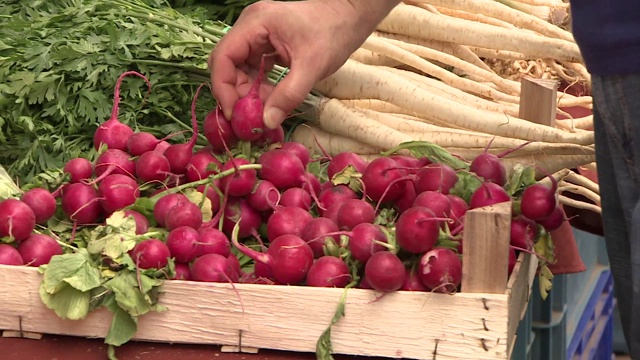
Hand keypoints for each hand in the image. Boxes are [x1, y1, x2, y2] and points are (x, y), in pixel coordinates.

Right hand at [208, 0, 398, 128]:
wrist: (350, 16)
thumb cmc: (334, 33)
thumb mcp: (312, 67)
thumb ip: (288, 95)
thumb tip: (267, 121)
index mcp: (255, 23)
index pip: (223, 57)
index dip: (223, 88)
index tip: (234, 113)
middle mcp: (250, 26)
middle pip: (227, 64)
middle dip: (236, 93)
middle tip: (249, 118)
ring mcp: (257, 34)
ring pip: (239, 69)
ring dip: (249, 92)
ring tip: (264, 110)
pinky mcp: (266, 43)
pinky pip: (253, 68)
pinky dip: (259, 86)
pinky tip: (271, 100)